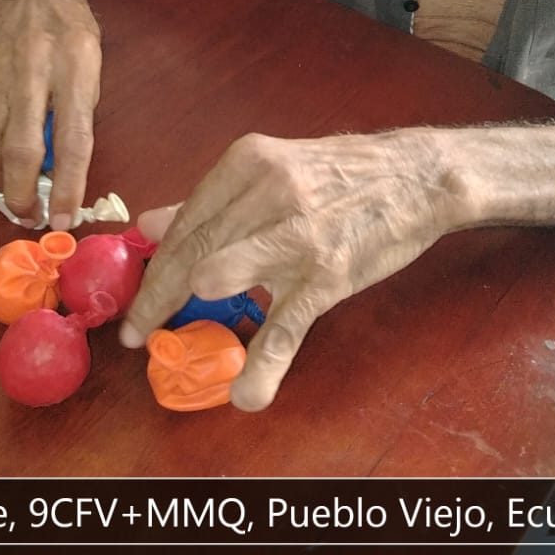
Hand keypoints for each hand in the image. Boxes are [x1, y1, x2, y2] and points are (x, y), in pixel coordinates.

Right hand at [0, 0, 100, 225]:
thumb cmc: (70, 27)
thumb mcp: (93, 62)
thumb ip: (79, 112)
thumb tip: (64, 168)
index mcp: (74, 66)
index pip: (72, 138)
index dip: (67, 185)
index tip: (64, 218)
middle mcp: (31, 72)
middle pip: (20, 150)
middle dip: (23, 195)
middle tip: (31, 216)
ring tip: (14, 193)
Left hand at [120, 129, 473, 408]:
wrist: (418, 177)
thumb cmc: (343, 175)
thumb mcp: (273, 169)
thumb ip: (212, 199)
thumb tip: (147, 224)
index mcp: (248, 162)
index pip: (186, 219)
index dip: (154, 263)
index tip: (136, 295)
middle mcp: (266, 191)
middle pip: (191, 249)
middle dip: (155, 297)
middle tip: (136, 333)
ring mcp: (297, 233)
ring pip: (219, 276)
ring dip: (186, 316)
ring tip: (170, 347)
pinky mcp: (327, 273)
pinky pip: (284, 326)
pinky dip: (262, 366)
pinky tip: (246, 393)